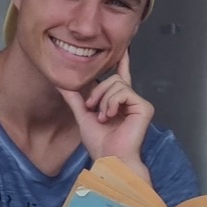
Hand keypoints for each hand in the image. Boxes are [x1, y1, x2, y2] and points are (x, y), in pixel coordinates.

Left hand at [58, 52, 153, 174]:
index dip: (122, 62)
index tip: (124, 49)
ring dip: (103, 101)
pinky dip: (112, 103)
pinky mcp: (144, 107)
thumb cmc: (100, 143)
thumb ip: (75, 99)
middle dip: (97, 92)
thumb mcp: (83, 116)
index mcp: (119, 102)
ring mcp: (138, 104)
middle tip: (92, 109)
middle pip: (113, 79)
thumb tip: (62, 84)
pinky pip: (124, 92)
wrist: (109, 158)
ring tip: (103, 117)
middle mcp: (130, 101)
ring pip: (116, 84)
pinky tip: (110, 116)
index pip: (121, 77)